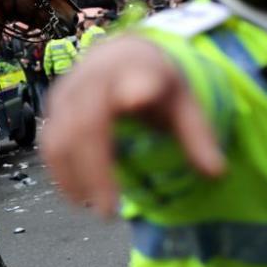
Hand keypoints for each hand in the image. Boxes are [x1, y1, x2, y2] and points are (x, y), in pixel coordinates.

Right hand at [40, 37, 224, 216]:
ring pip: (60, 138)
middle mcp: (93, 78)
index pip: (134, 79)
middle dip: (94, 171)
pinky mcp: (53, 107)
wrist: (117, 54)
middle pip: (86, 125)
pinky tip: (77, 197)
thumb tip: (217, 173)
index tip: (138, 99)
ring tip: (94, 210)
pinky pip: (49, 143)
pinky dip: (60, 173)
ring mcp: (67, 92)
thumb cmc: (152, 82)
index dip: (135, 88)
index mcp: (134, 69)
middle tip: (110, 212)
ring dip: (73, 178)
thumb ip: (197, 135)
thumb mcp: (183, 101)